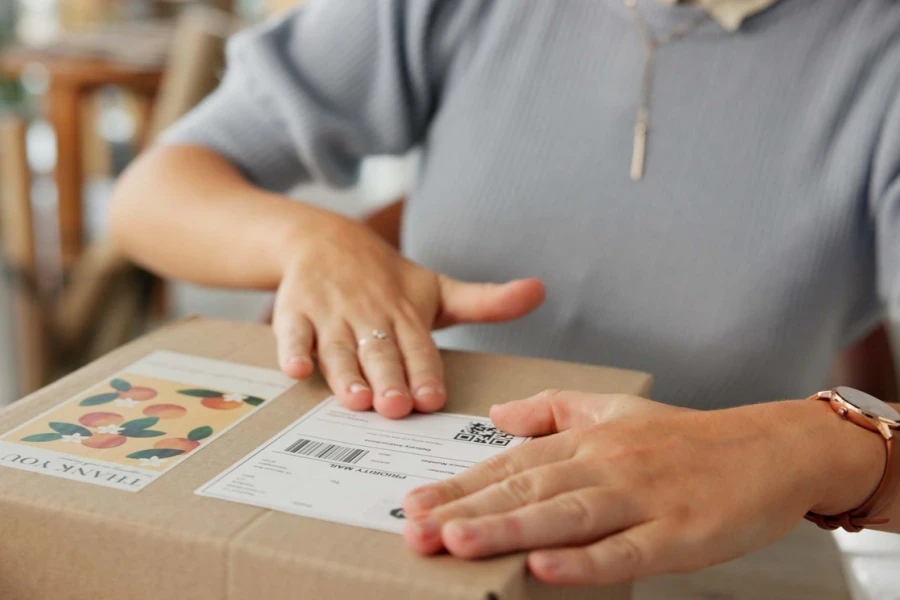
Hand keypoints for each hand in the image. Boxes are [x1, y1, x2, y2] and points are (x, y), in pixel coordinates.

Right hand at [273, 216, 544, 418]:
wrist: (323, 239)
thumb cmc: (387, 279)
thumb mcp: (437, 288)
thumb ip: (485, 302)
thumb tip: (540, 290)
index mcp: (406, 313)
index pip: (419, 347)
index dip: (425, 373)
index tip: (432, 399)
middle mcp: (370, 313)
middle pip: (380, 352)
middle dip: (388, 380)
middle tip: (395, 408)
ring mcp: (330, 313)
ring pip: (339, 347)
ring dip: (346, 373)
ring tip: (355, 400)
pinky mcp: (295, 312)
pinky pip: (292, 333)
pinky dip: (294, 350)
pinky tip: (297, 370)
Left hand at [402, 390, 884, 584]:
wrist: (771, 450)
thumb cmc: (686, 438)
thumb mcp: (616, 409)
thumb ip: (553, 410)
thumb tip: (497, 415)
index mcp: (588, 439)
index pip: (511, 462)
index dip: (461, 485)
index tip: (415, 503)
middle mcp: (607, 464)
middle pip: (527, 488)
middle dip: (466, 510)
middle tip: (415, 529)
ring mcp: (643, 498)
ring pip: (565, 515)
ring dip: (509, 529)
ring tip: (458, 541)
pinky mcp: (680, 533)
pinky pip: (625, 550)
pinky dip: (584, 560)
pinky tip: (544, 566)